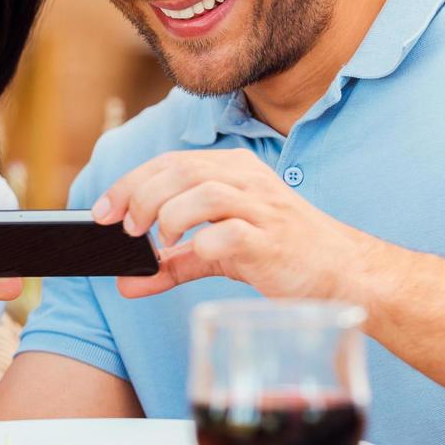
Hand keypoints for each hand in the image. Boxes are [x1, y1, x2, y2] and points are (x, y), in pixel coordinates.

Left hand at [91, 149, 382, 300]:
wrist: (344, 274)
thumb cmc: (280, 254)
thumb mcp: (220, 253)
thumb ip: (174, 264)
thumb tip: (125, 282)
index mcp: (232, 170)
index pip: (169, 162)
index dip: (129, 183)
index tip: (101, 212)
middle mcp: (247, 180)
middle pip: (180, 170)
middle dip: (140, 196)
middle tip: (124, 228)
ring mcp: (263, 208)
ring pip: (203, 191)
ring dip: (168, 215)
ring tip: (158, 241)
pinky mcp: (274, 241)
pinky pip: (231, 233)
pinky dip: (202, 243)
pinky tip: (193, 254)